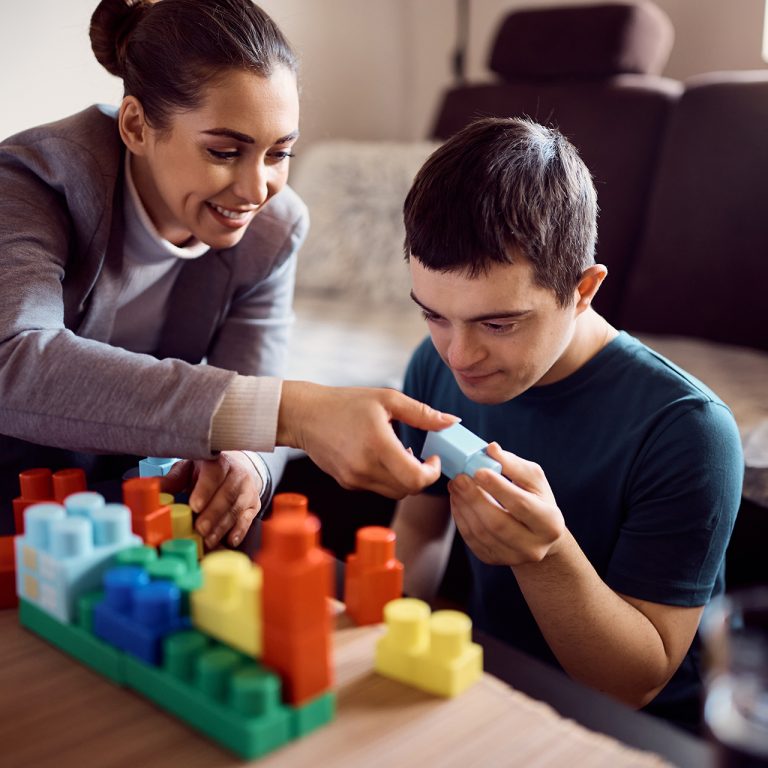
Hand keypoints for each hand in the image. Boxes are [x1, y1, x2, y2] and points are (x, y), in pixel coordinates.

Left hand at [161, 451, 261, 548]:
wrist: (238, 469)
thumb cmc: (208, 472)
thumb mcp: (190, 469)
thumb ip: (174, 480)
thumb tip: (155, 489)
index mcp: (218, 462)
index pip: (214, 473)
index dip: (205, 489)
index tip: (195, 505)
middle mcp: (237, 474)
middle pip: (227, 495)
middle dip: (213, 514)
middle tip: (200, 529)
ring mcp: (248, 490)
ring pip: (236, 509)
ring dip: (222, 527)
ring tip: (209, 541)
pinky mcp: (254, 505)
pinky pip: (248, 519)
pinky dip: (239, 531)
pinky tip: (230, 541)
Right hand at [276, 381, 457, 497]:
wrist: (304, 415)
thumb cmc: (345, 402)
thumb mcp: (387, 399)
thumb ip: (422, 413)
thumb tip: (453, 422)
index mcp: (378, 445)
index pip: (416, 479)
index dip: (433, 473)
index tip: (435, 458)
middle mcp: (365, 468)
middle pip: (408, 490)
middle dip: (422, 476)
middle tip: (422, 456)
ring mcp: (354, 479)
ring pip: (394, 492)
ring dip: (405, 478)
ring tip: (400, 453)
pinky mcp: (347, 483)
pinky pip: (377, 488)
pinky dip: (387, 477)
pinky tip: (381, 456)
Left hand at [448, 443, 564, 565]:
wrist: (536, 534)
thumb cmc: (535, 499)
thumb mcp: (534, 479)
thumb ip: (513, 464)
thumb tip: (491, 449)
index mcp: (550, 523)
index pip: (521, 505)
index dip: (498, 488)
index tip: (478, 470)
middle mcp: (534, 547)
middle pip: (498, 524)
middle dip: (474, 498)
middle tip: (459, 478)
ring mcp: (513, 557)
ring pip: (481, 533)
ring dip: (463, 507)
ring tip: (455, 485)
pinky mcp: (494, 559)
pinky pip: (472, 540)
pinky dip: (460, 518)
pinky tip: (457, 500)